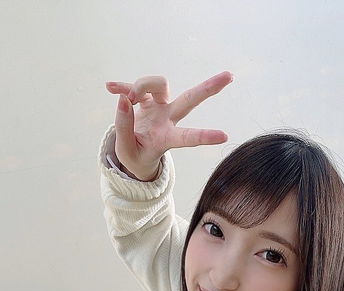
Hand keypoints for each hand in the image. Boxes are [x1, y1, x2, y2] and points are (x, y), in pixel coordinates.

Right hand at [105, 71, 233, 179]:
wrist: (134, 154)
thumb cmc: (135, 156)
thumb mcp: (126, 151)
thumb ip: (123, 127)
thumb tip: (123, 98)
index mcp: (166, 138)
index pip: (187, 137)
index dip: (204, 136)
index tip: (224, 136)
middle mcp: (168, 119)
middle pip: (189, 99)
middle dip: (209, 88)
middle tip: (230, 76)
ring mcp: (160, 107)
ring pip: (158, 83)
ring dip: (141, 86)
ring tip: (127, 100)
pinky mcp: (147, 99)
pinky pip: (134, 86)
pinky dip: (122, 87)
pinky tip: (110, 88)